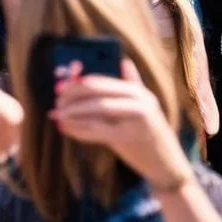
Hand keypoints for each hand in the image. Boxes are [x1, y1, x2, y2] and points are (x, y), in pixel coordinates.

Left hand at [50, 57, 193, 189]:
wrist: (165, 161)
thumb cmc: (150, 132)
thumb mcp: (146, 104)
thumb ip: (133, 83)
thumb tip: (124, 61)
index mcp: (138, 91)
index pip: (103, 82)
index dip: (80, 83)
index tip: (61, 86)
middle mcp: (138, 100)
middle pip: (99, 94)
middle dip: (74, 97)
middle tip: (56, 102)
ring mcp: (133, 119)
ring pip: (96, 112)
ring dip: (73, 113)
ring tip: (57, 115)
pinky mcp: (127, 138)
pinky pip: (97, 131)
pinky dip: (79, 130)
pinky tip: (67, 129)